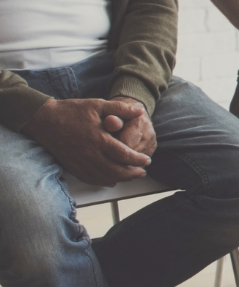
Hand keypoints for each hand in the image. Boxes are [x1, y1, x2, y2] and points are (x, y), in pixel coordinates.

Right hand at [24, 98, 151, 185]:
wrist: (43, 120)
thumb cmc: (71, 111)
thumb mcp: (97, 105)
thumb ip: (119, 109)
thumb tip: (140, 110)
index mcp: (100, 140)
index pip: (126, 155)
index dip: (139, 160)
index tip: (146, 160)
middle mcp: (92, 155)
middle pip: (118, 171)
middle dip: (133, 173)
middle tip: (142, 172)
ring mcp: (82, 163)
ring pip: (107, 178)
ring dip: (122, 179)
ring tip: (130, 176)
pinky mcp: (74, 167)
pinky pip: (93, 180)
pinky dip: (105, 181)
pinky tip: (112, 179)